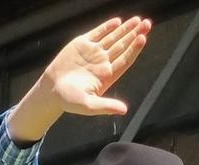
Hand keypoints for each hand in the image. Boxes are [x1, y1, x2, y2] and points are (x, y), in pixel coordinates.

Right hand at [7, 17, 151, 143]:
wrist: (51, 90)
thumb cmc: (69, 100)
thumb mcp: (89, 105)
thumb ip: (106, 107)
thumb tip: (124, 110)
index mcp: (107, 76)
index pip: (124, 60)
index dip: (134, 49)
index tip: (142, 38)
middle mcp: (102, 63)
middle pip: (122, 46)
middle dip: (134, 35)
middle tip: (146, 24)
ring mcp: (93, 52)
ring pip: (113, 38)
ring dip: (125, 29)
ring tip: (138, 20)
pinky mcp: (82, 44)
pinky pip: (98, 33)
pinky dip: (107, 27)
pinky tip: (117, 22)